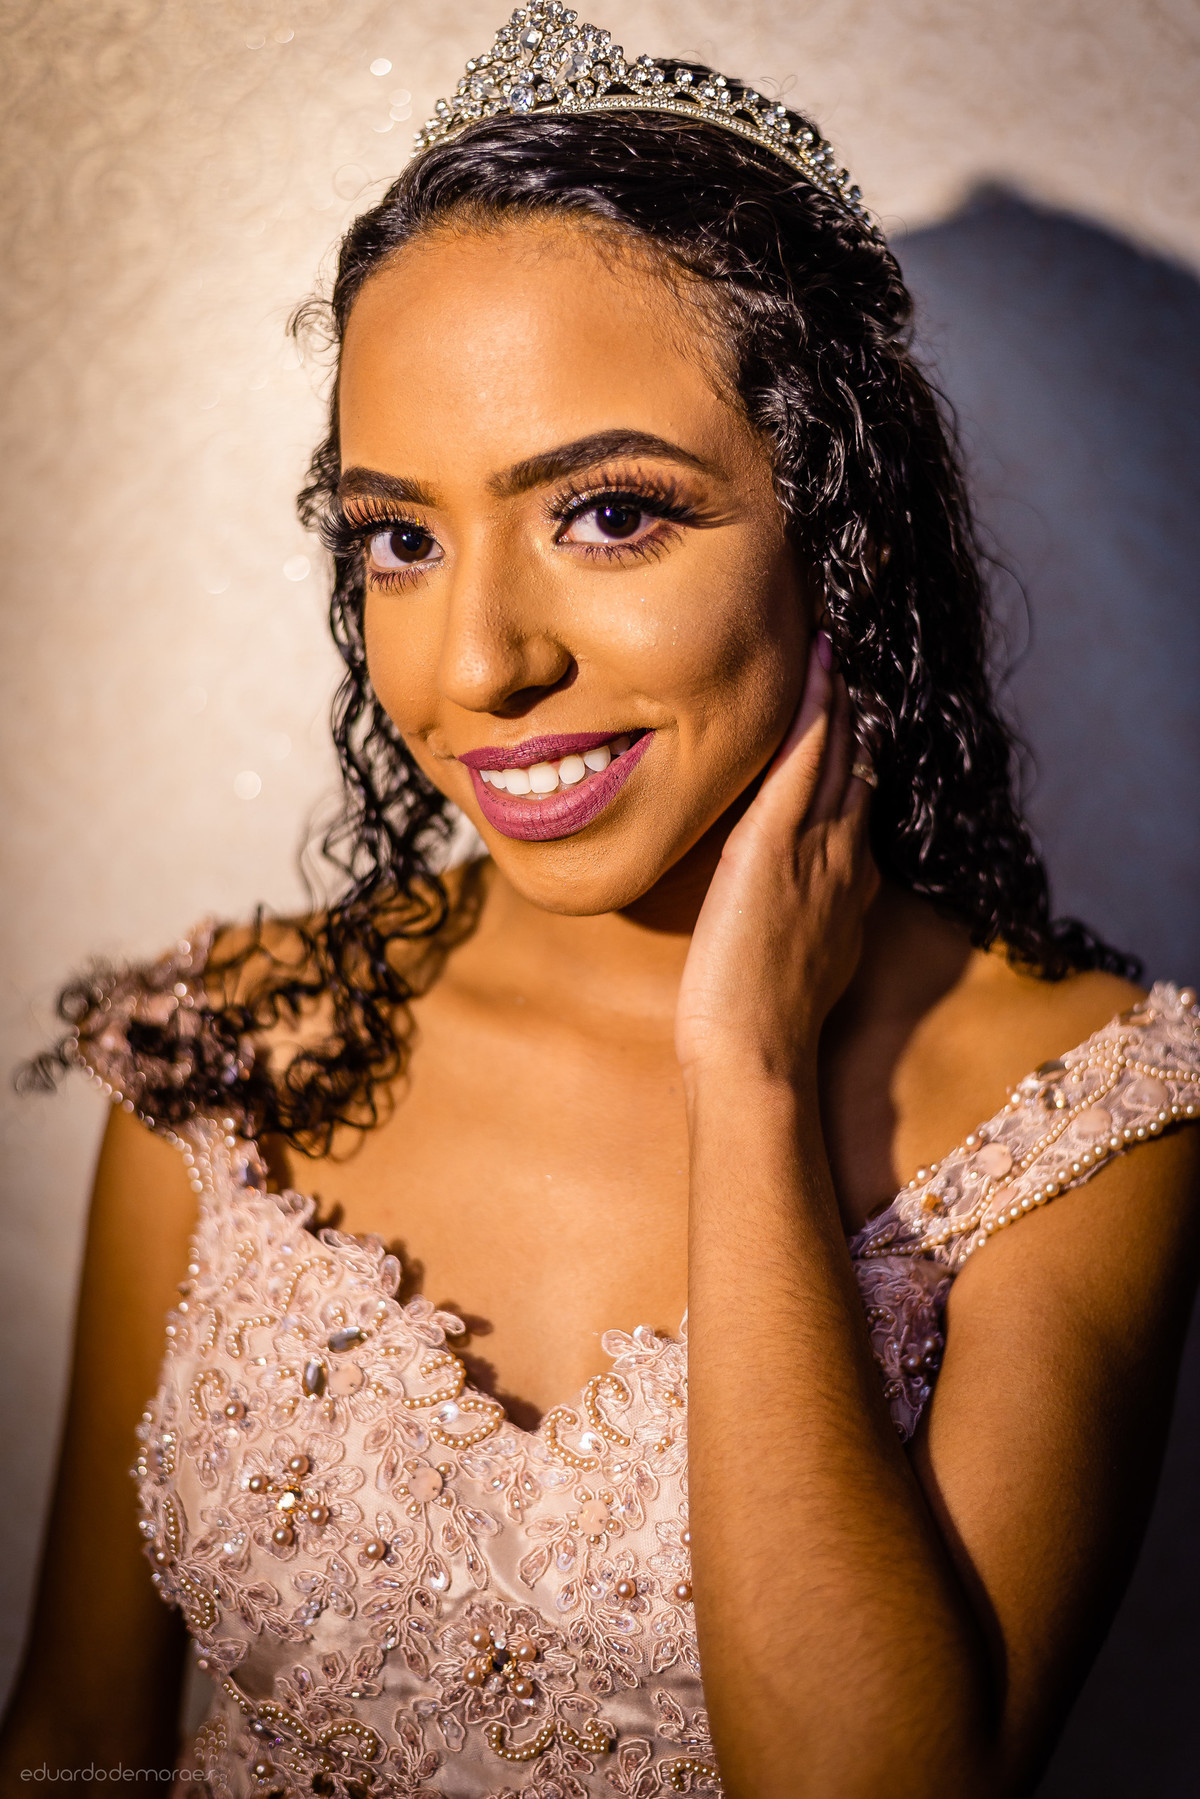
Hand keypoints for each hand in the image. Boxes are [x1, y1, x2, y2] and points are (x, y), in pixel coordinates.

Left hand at [675, 632, 878, 1084]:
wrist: (754, 1057)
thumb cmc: (757, 1026)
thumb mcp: (794, 960)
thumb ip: (798, 917)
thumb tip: (778, 898)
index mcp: (848, 887)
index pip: (857, 800)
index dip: (857, 751)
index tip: (850, 707)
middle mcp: (846, 858)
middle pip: (859, 763)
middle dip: (854, 707)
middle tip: (846, 648)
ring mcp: (818, 849)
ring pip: (839, 749)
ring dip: (837, 689)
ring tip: (831, 635)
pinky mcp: (776, 845)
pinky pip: (803, 757)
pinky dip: (813, 705)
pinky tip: (815, 660)